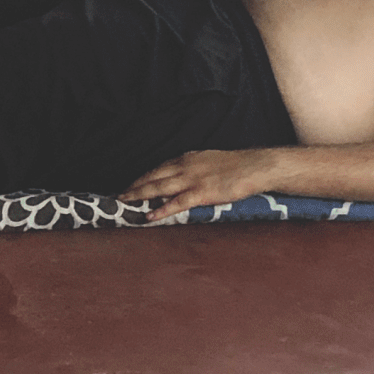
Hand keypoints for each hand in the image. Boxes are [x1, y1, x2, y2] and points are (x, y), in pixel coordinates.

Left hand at [126, 148, 284, 222]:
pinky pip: (177, 202)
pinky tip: (149, 215)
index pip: (157, 168)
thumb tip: (180, 178)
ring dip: (139, 195)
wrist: (256, 166)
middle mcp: (185, 166)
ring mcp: (192, 179)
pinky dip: (162, 209)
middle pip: (152, 176)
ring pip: (159, 187)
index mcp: (186, 159)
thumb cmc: (236, 166)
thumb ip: (192, 169)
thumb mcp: (208, 161)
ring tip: (124, 202)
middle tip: (117, 196)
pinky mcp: (202, 192)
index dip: (141, 178)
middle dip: (133, 186)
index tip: (129, 185)